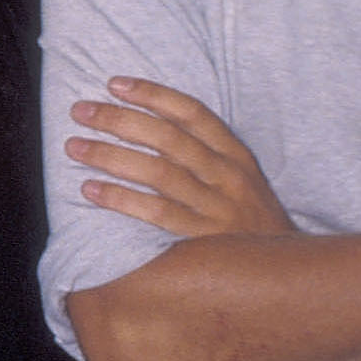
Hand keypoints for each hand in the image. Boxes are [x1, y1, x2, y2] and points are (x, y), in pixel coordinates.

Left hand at [68, 77, 293, 238]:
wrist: (285, 275)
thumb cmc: (249, 223)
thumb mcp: (241, 182)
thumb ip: (204, 156)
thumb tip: (145, 129)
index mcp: (236, 156)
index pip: (192, 113)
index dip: (153, 95)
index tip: (115, 84)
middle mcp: (228, 176)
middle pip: (167, 138)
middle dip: (119, 120)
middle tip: (81, 111)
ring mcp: (216, 208)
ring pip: (157, 172)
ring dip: (110, 155)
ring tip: (75, 146)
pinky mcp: (202, 240)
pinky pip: (155, 213)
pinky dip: (120, 199)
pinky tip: (90, 189)